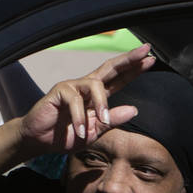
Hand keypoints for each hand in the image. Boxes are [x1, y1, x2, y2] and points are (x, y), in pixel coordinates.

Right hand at [15, 45, 154, 154]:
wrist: (40, 141)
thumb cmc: (66, 135)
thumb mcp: (94, 132)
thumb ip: (111, 120)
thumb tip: (134, 109)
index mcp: (97, 95)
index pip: (120, 79)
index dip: (135, 69)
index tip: (152, 60)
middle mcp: (87, 86)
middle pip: (110, 67)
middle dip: (128, 59)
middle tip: (145, 51)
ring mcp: (73, 86)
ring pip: (95, 85)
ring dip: (102, 104)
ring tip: (103, 120)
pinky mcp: (59, 91)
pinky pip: (75, 100)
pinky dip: (79, 117)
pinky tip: (79, 130)